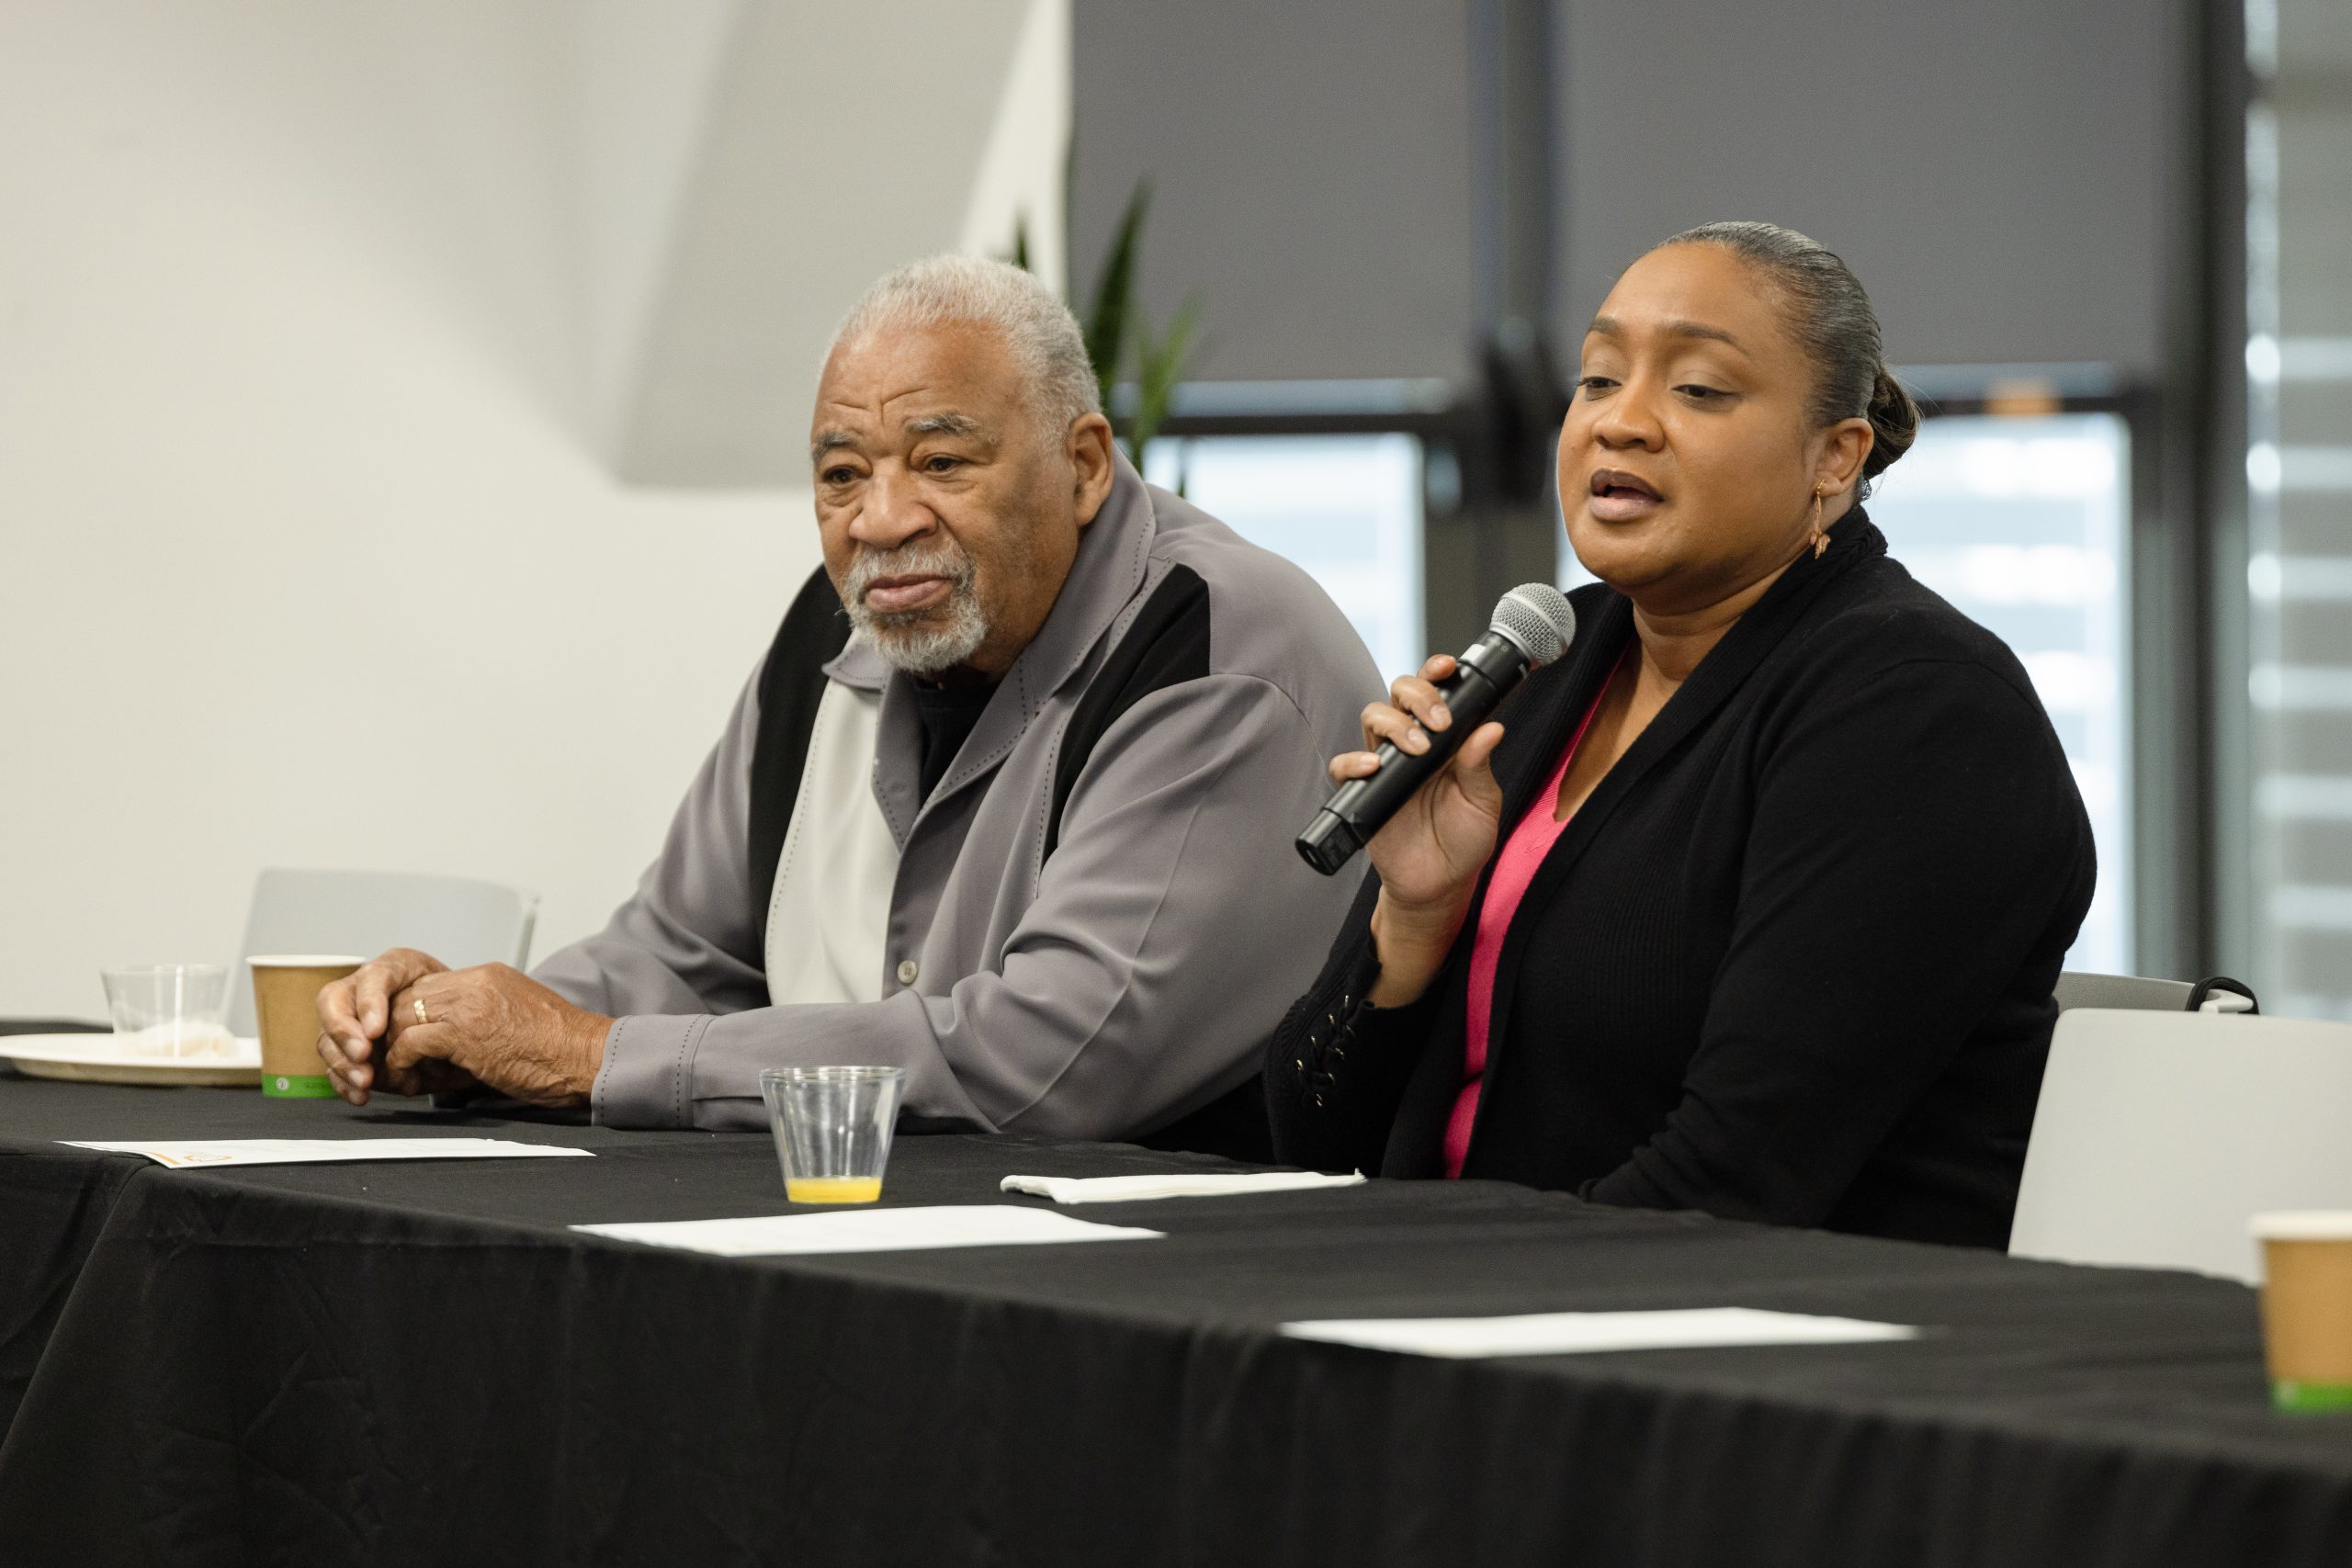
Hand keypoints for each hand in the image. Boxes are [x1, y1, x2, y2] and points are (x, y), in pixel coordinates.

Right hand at [317, 947, 471, 1104]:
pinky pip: (334, 1066)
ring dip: (343, 1062)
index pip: (373, 976)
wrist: (463, 1029)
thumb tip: (422, 1040)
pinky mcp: (348, 1051)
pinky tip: (360, 1095)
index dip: (369, 1002)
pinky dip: (344, 1083)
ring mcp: (350, 1021)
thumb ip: (440, 1013)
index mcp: (395, 970)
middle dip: (344, 1031)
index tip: (376, 1030)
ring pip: (328, 1036)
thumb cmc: (460, 1010)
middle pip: (334, 1001)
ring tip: (366, 1080)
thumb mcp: (460, 1002)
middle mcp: (364, 990)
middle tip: (363, 1054)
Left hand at [382, 964, 610, 1108]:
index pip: (429, 985)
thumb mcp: (518, 1016)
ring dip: (393, 1047)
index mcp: (489, 976)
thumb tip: (450, 1043)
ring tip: (396, 1071)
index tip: (406, 1039)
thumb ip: (483, 1017)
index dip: (411, 1013)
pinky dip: (402, 1061)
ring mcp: (469, 1005)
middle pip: (410, 996)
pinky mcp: (465, 1033)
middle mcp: (476, 983)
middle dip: (394, 1028)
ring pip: (404, 1015)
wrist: (585, 1056)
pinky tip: (409, 1077)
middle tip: (390, 1056)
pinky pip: (412, 1041)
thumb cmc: (560, 1049)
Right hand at [1330, 654, 1507, 1004]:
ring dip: (1394, 724)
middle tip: (1439, 722)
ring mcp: (1385, 766)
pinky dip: (1354, 762)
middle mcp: (1412, 744)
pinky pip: (1343, 766)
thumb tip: (1492, 727)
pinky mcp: (1363, 793)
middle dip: (1417, 695)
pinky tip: (1375, 768)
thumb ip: (1481, 765)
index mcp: (1445, 740)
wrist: (1439, 885)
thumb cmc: (1464, 841)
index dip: (1436, 672)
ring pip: (1373, 719)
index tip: (1449, 667)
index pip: (1435, 692)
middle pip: (1398, 694)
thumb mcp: (1483, 802)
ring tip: (1417, 749)